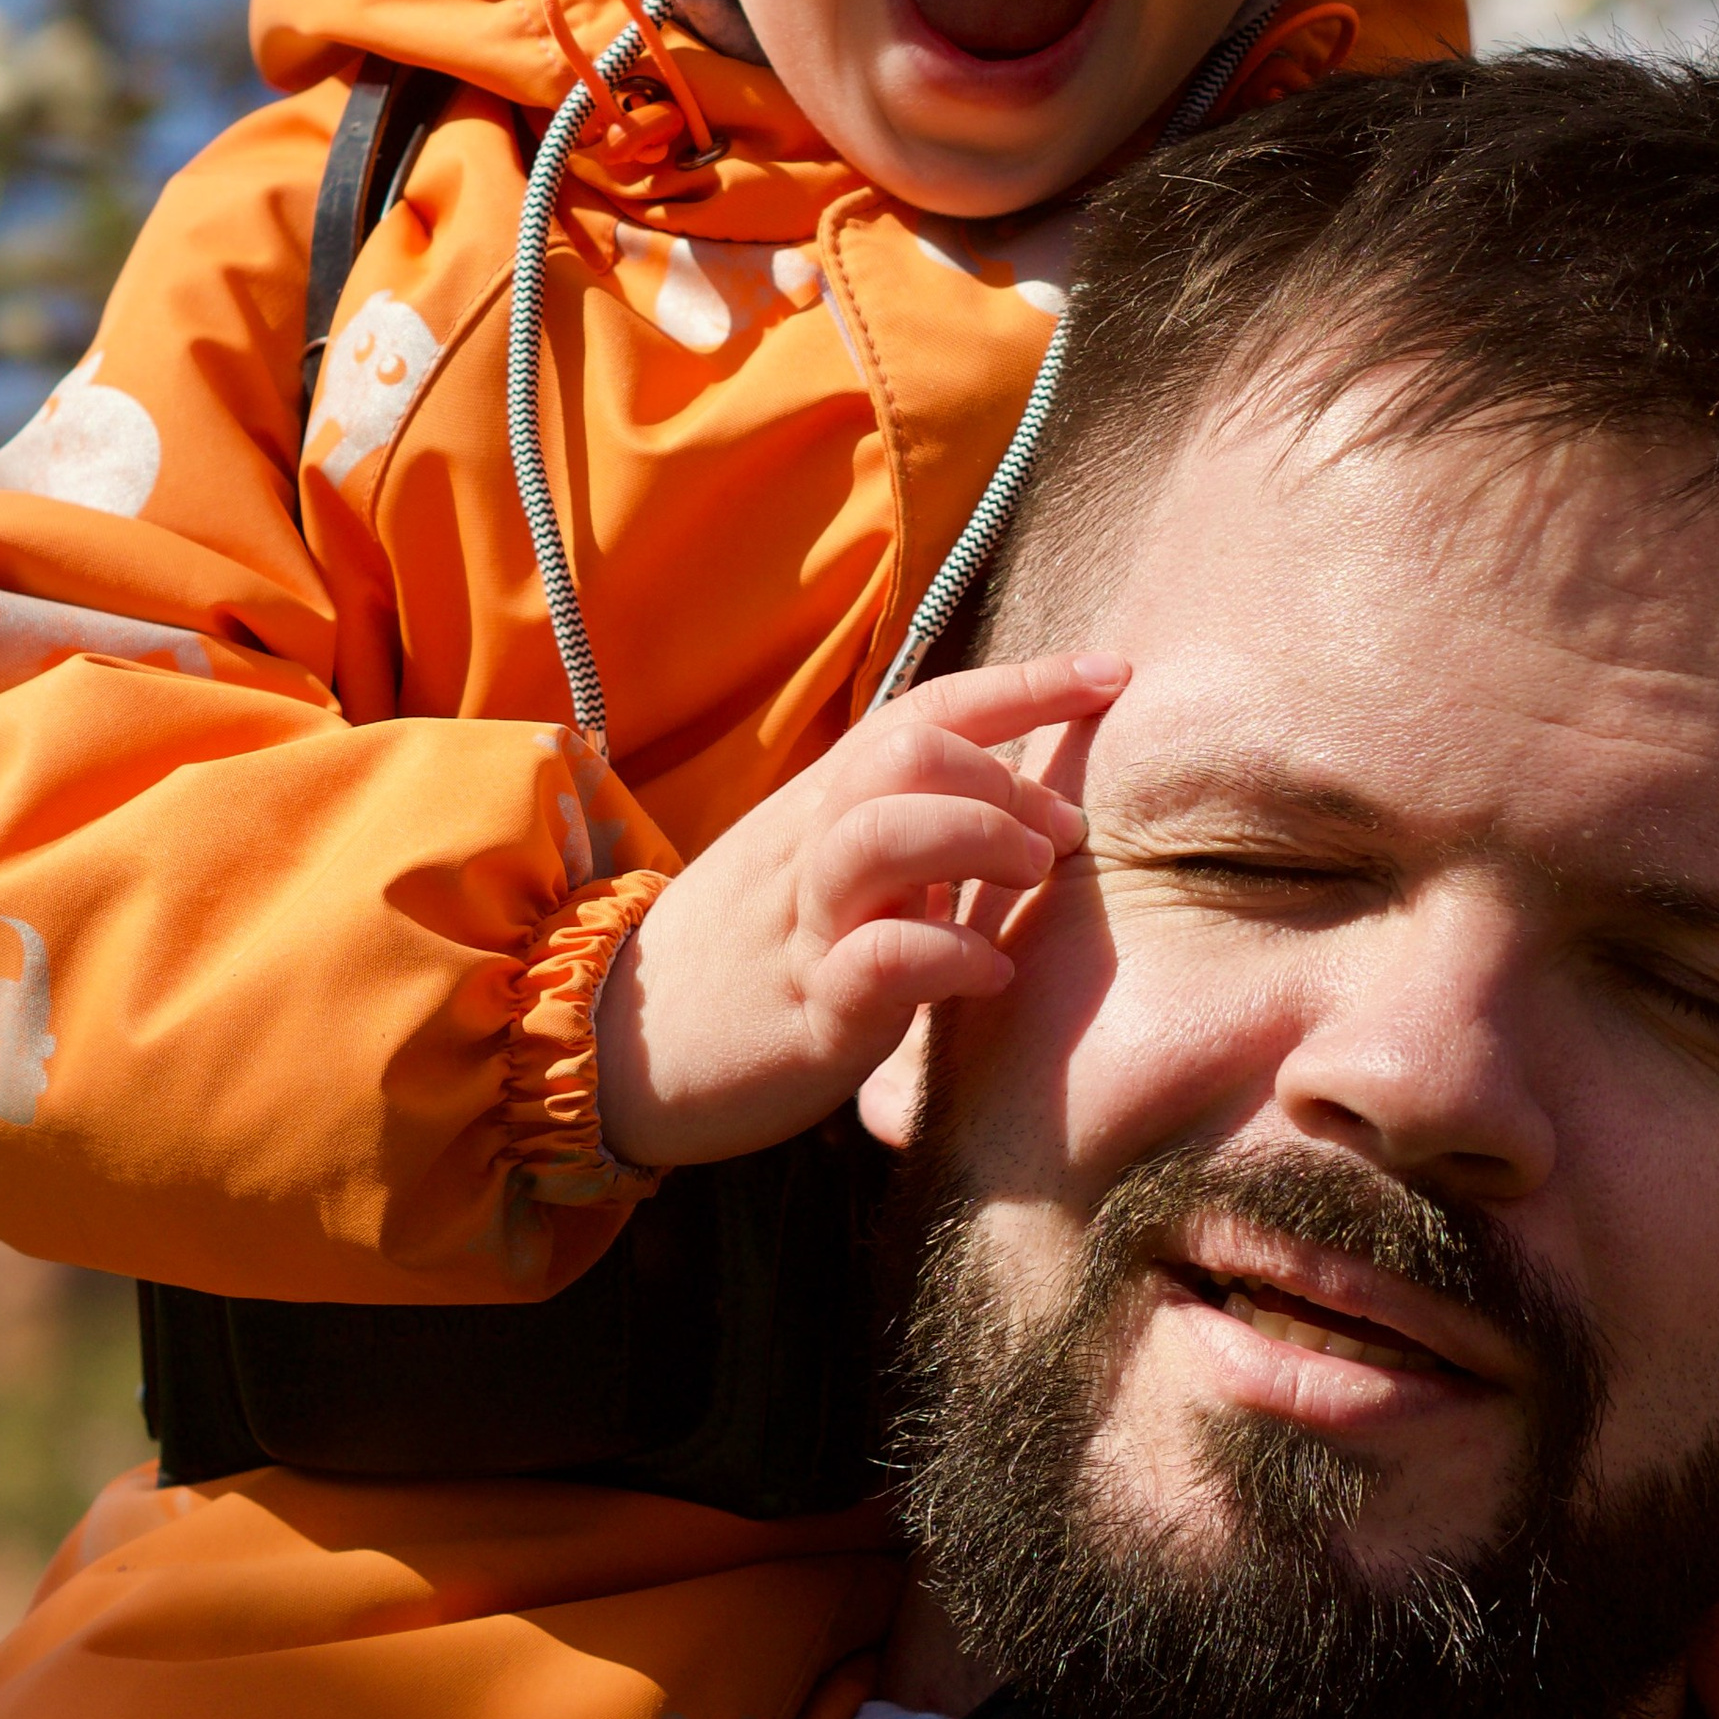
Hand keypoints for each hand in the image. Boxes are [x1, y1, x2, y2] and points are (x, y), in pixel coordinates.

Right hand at [592, 650, 1126, 1169]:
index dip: (1024, 684)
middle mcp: (809, 848)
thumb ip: (887, 827)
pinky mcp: (804, 1014)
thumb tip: (992, 796)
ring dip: (981, 840)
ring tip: (1032, 878)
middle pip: (908, 752)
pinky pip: (876, 960)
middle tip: (1061, 834)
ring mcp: (803, 927)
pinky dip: (945, 954)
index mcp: (819, 806)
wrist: (606, 1045)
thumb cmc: (735, 958)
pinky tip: (988, 973)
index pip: (925, 713)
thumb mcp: (807, 869)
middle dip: (1004, 776)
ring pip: (884, 834)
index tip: (1112, 673)